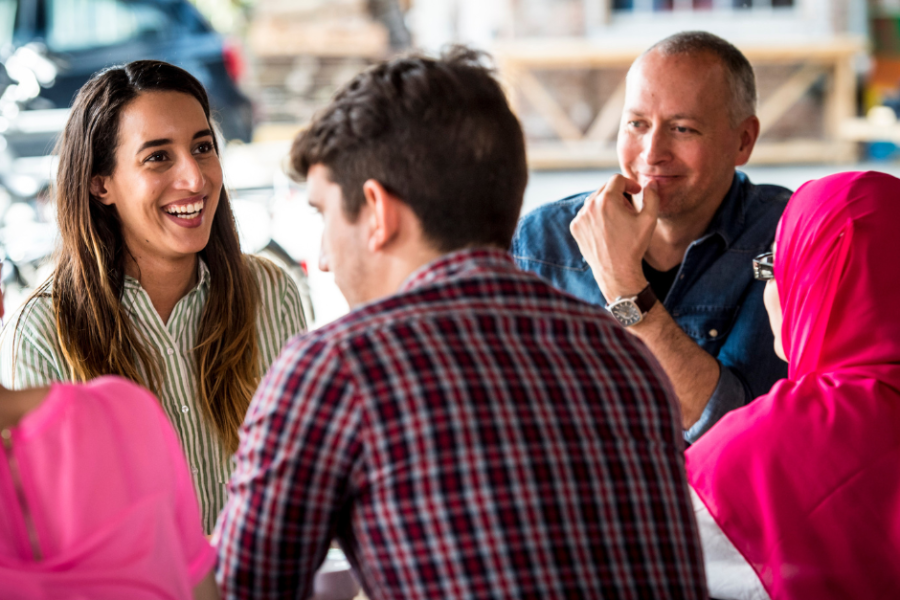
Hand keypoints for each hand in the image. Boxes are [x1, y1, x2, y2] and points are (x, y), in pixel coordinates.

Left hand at [569, 175, 659, 300]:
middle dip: (618, 194)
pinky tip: (606, 229)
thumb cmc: (634, 246)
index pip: (617, 179)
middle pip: (605, 188)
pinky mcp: (575, 227)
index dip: (629, 183)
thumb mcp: (649, 220)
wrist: (616, 271)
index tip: (636, 192)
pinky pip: (586, 214)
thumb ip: (652, 196)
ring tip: (618, 221)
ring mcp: (580, 217)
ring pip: (594, 201)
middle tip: (629, 210)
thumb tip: (651, 182)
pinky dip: (596, 216)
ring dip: (606, 205)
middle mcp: (590, 205)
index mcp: (607, 200)